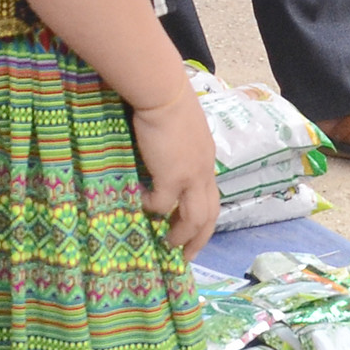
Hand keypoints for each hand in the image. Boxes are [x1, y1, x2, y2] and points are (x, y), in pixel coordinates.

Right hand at [130, 90, 221, 259]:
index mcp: (206, 160)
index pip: (210, 196)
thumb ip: (174, 149)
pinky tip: (139, 207)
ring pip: (194, 217)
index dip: (203, 216)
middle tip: (186, 255)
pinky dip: (152, 209)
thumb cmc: (165, 104)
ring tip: (168, 244)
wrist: (163, 93)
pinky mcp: (173, 175)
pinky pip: (162, 203)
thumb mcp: (176, 131)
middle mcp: (204, 171)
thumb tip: (159, 161)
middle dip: (199, 237)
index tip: (194, 231)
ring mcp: (192, 175)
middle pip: (209, 214)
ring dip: (181, 233)